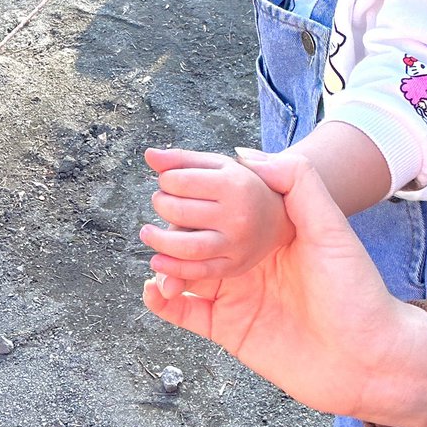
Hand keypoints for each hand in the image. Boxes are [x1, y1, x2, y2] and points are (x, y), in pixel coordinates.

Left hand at [140, 148, 292, 286]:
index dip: (165, 181)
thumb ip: (182, 160)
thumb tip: (149, 155)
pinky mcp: (234, 266)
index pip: (181, 182)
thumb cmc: (240, 187)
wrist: (278, 218)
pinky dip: (172, 268)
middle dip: (161, 205)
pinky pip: (198, 271)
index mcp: (233, 184)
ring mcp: (237, 244)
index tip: (166, 182)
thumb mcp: (216, 166)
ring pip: (187, 247)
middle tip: (160, 202)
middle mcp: (237, 216)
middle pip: (180, 212)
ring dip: (158, 241)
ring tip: (147, 232)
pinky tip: (157, 260)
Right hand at [143, 153, 426, 426]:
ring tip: (155, 257)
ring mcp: (236, 294)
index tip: (160, 168)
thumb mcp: (332, 229)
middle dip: (170, 227)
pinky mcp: (228, 329)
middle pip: (196, 235)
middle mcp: (248, 260)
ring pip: (184, 271)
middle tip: (156, 224)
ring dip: (163, 261)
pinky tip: (154, 290)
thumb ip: (297, 183)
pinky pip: (185, 312)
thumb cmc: (358, 292)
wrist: (370, 362)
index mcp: (268, 231)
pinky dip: (163, 301)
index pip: (221, 200)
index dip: (191, 185)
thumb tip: (243, 153)